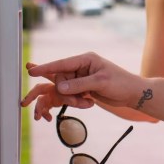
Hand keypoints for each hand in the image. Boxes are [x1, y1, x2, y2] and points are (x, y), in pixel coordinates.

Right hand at [22, 53, 142, 119]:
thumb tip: (59, 88)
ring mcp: (81, 78)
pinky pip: (71, 96)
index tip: (31, 71)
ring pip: (65, 90)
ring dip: (73, 100)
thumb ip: (79, 85)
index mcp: (85, 59)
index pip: (61, 64)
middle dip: (67, 94)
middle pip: (61, 81)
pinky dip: (77, 102)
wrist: (132, 93)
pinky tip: (89, 104)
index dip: (45, 68)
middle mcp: (81, 67)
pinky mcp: (82, 88)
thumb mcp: (100, 83)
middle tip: (80, 102)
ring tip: (87, 104)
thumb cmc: (120, 83)